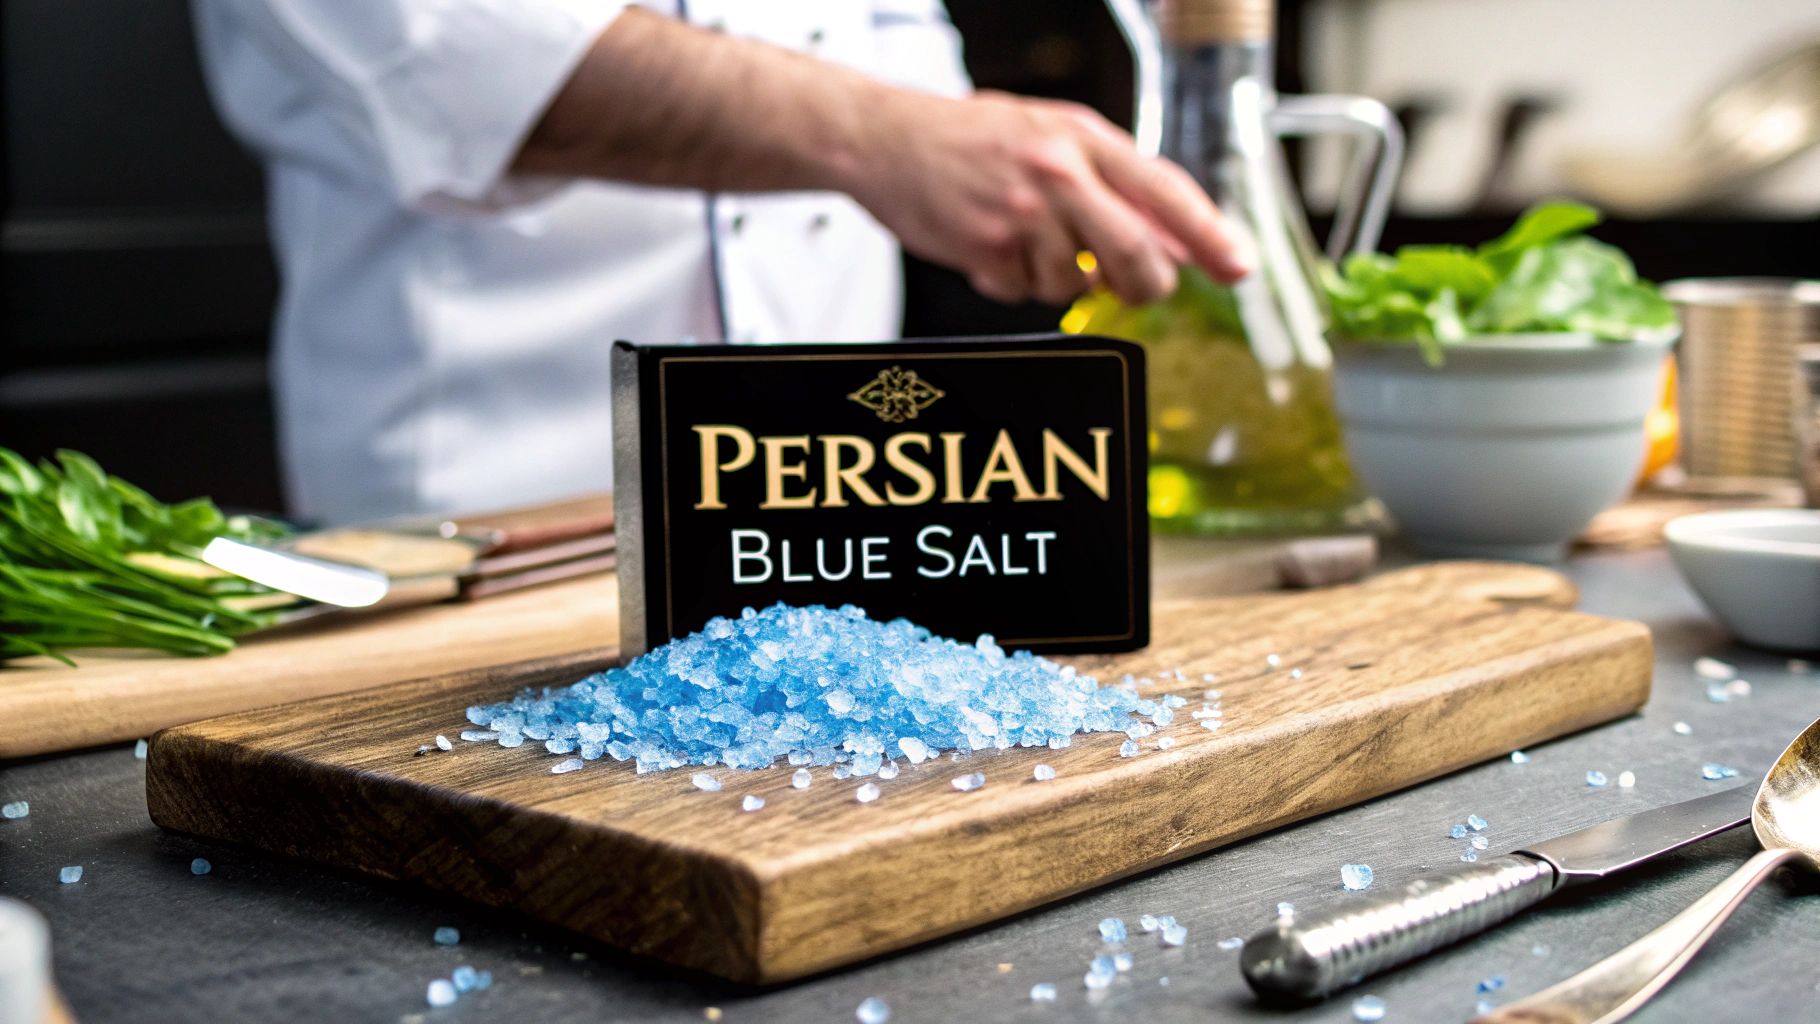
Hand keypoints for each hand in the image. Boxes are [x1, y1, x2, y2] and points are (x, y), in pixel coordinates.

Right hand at [845, 90, 1251, 306]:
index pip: (1167, 191)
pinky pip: (1025, 294)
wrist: (885, 141)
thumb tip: (1173, 240)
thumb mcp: (1053, 138)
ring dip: (1058, 280)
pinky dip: (1014, 283)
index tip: (1237, 267)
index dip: (1210, 235)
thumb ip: (1114, 184)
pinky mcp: (987, 248)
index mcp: (1084, 137)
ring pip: (1076, 284)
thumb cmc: (972, 139)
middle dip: (1143, 284)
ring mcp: (1023, 212)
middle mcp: (1059, 171)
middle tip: (1129, 285)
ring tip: (1026, 241)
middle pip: (1136, 254)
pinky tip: (993, 248)